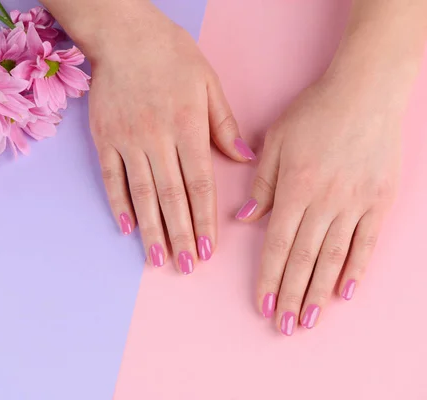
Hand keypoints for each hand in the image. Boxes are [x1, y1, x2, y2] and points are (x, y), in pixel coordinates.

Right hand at [87, 3, 254, 272]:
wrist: (123, 34)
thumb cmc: (170, 54)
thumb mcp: (208, 82)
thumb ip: (224, 124)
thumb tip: (244, 158)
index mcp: (188, 127)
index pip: (199, 184)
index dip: (205, 219)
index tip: (208, 249)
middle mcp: (157, 138)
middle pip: (171, 197)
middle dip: (181, 235)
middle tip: (186, 267)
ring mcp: (128, 140)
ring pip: (141, 193)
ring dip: (151, 228)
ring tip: (158, 258)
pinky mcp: (104, 138)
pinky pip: (111, 177)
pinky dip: (118, 203)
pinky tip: (126, 227)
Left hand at [238, 73, 404, 333]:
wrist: (367, 90)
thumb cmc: (315, 111)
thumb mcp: (275, 140)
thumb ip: (262, 183)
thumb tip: (245, 219)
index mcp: (294, 188)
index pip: (277, 245)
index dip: (269, 278)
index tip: (263, 305)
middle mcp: (324, 202)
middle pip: (304, 259)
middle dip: (291, 296)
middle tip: (285, 326)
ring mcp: (355, 204)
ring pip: (333, 258)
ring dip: (319, 292)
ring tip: (310, 320)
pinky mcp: (380, 201)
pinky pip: (367, 243)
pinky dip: (355, 269)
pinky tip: (345, 293)